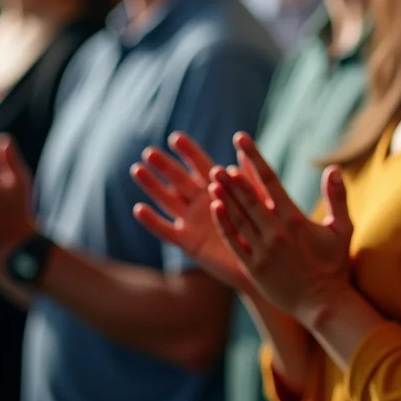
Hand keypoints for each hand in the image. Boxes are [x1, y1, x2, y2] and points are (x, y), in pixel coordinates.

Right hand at [131, 132, 255, 290]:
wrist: (263, 262)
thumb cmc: (262, 229)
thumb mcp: (257, 200)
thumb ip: (250, 177)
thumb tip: (245, 149)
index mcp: (218, 189)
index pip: (201, 165)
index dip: (188, 152)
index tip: (175, 138)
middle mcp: (201, 202)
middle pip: (179, 180)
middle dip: (165, 166)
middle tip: (149, 152)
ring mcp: (192, 221)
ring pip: (167, 200)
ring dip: (153, 186)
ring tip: (137, 169)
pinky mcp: (188, 242)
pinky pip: (166, 230)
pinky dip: (152, 221)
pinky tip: (139, 208)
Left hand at [208, 132, 352, 322]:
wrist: (323, 303)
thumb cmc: (335, 265)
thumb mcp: (342, 229)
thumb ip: (337, 197)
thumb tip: (333, 168)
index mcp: (295, 219)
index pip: (270, 181)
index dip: (254, 159)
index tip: (241, 141)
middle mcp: (276, 232)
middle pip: (248, 198)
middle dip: (232, 179)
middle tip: (218, 163)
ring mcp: (263, 250)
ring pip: (238, 217)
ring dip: (224, 197)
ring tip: (212, 179)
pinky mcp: (253, 267)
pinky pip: (234, 241)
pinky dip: (224, 223)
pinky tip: (215, 208)